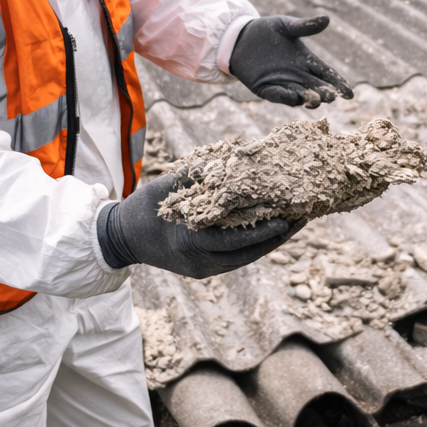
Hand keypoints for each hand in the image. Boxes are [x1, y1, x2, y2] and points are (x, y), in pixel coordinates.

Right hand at [97, 173, 300, 277]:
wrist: (122, 238)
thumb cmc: (145, 207)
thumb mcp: (169, 188)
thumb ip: (198, 176)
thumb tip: (231, 155)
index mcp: (190, 242)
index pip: (235, 239)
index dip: (263, 229)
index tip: (286, 216)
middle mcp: (201, 263)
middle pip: (248, 252)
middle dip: (277, 236)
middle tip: (303, 218)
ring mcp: (204, 270)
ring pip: (247, 258)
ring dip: (272, 241)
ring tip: (295, 223)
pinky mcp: (206, 271)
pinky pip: (238, 259)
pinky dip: (257, 244)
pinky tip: (273, 230)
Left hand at [229, 15, 352, 107]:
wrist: (239, 38)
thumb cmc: (266, 31)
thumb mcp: (286, 25)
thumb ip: (305, 26)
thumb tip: (327, 19)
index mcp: (306, 60)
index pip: (326, 74)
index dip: (338, 83)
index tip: (349, 93)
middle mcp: (297, 75)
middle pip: (315, 87)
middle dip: (324, 93)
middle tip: (332, 96)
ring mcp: (282, 83)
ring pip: (299, 95)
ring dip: (307, 98)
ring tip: (315, 100)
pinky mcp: (265, 88)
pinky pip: (277, 95)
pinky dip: (285, 97)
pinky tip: (293, 98)